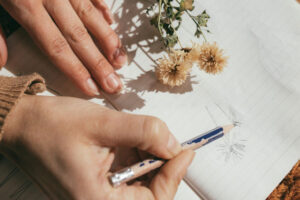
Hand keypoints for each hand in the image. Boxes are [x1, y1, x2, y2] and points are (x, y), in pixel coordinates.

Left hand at [0, 0, 126, 94]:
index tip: (92, 89)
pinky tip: (110, 20)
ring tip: (121, 61)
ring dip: (108, 40)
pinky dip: (101, 6)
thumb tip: (1, 62)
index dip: (76, 71)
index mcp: (25, 6)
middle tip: (115, 85)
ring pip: (90, 16)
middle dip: (99, 64)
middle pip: (79, 38)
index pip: (56, 48)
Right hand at [0, 95, 194, 198]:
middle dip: (163, 165)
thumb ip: (142, 131)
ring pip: (141, 180)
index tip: (187, 150)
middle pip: (149, 193)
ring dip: (150, 157)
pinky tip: (134, 138)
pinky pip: (128, 172)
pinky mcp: (99, 180)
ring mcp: (98, 192)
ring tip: (147, 134)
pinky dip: (138, 154)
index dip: (174, 175)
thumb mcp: (101, 124)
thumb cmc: (51, 126)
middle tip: (170, 140)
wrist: (24, 123)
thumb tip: (173, 143)